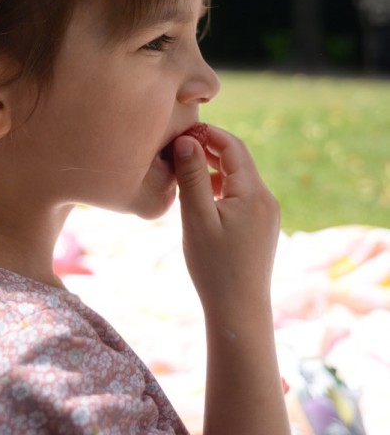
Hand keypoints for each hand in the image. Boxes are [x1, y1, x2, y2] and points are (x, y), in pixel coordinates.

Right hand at [173, 126, 280, 321]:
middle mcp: (266, 198)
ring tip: (183, 170)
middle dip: (208, 148)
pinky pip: (240, 194)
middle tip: (177, 147)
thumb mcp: (197, 218)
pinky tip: (199, 196)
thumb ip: (192, 176)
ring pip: (238, 177)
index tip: (180, 131)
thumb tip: (186, 141)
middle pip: (237, 159)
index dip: (207, 133)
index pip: (232, 146)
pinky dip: (220, 187)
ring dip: (213, 168)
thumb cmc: (215, 268)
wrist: (239, 312)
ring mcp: (266, 213)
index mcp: (253, 192)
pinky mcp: (262, 225)